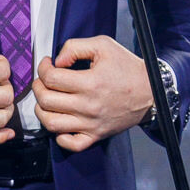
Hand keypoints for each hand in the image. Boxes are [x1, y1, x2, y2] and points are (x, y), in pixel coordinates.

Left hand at [32, 35, 152, 152]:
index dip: (43, 68)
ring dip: (41, 110)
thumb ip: (75, 47)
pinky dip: (59, 136)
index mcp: (90, 83)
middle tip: (44, 80)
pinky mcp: (95, 135)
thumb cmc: (127, 68)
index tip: (47, 64)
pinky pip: (70, 144)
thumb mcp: (104, 46)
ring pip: (51, 124)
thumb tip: (57, 61)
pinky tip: (61, 123)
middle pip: (46, 100)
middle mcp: (88, 106)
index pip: (51, 78)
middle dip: (38, 87)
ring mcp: (91, 124)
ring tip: (47, 100)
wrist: (151, 91)